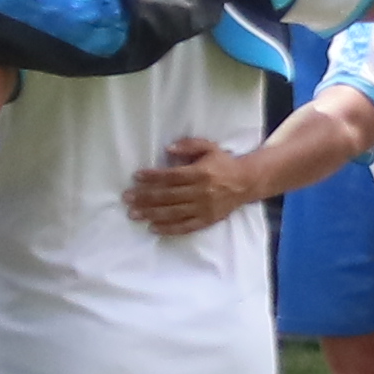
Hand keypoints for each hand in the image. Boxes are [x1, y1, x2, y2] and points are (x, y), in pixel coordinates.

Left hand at [122, 139, 261, 237]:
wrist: (246, 182)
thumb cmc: (223, 163)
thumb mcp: (209, 147)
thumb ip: (189, 145)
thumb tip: (168, 149)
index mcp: (200, 173)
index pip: (171, 177)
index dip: (152, 177)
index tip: (136, 176)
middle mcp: (201, 192)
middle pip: (168, 196)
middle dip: (145, 197)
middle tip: (127, 198)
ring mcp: (203, 208)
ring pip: (173, 212)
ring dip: (151, 214)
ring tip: (134, 214)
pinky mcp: (206, 220)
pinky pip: (185, 226)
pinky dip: (169, 228)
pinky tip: (153, 228)